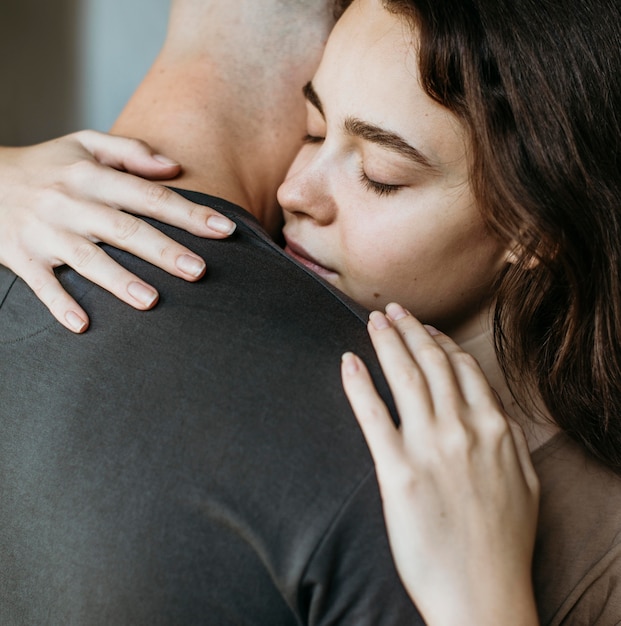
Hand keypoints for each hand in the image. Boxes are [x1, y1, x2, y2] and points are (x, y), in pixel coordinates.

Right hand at [0, 130, 236, 331]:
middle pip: (124, 229)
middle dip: (163, 251)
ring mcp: (45, 232)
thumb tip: (175, 168)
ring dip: (118, 281)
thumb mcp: (83, 144)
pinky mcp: (21, 257)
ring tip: (151, 302)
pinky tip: (82, 325)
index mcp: (91, 176)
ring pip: (87, 258)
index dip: (188, 213)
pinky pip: (41, 285)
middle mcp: (70, 203)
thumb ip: (130, 152)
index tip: (224, 230)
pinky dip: (59, 304)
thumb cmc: (46, 165)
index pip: (149, 196)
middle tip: (199, 272)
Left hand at [341, 304, 539, 625]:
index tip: (425, 327)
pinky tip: (348, 362)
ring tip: (374, 321)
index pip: (464, 370)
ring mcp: (430, 448)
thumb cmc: (504, 544)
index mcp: (495, 429)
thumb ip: (509, 441)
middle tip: (393, 308)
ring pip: (405, 378)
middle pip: (432, 363)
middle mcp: (464, 429)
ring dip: (387, 343)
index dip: (441, 342)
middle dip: (410, 330)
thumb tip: (495, 414)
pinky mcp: (397, 471)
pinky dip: (358, 384)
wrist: (482, 594)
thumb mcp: (525, 483)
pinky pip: (373, 416)